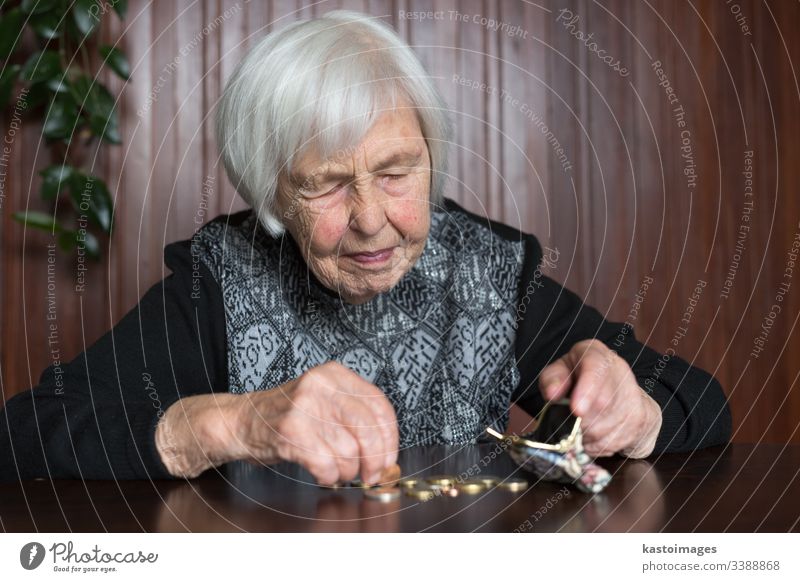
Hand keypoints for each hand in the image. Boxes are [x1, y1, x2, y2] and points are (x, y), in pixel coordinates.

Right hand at [156, 361, 398, 482]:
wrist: (241, 420)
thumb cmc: (286, 416)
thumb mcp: (324, 401)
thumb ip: (354, 416)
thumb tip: (387, 450)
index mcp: (335, 375)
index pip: (379, 406)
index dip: (390, 438)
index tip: (390, 457)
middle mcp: (321, 385)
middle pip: (368, 430)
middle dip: (375, 460)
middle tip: (371, 475)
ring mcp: (304, 407)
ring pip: (348, 452)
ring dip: (347, 472)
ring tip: (337, 471)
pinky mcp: (290, 431)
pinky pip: (326, 464)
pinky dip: (329, 477)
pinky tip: (322, 474)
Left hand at [538, 340, 661, 457]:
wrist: (614, 391)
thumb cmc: (578, 379)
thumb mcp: (559, 372)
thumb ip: (552, 379)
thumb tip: (552, 394)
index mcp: (596, 354)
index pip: (596, 368)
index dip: (587, 390)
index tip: (577, 410)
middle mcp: (619, 370)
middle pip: (602, 403)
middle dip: (580, 420)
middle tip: (567, 425)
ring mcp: (633, 395)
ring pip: (607, 426)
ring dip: (586, 435)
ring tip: (578, 430)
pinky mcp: (639, 418)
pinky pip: (614, 441)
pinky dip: (596, 445)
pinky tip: (592, 436)